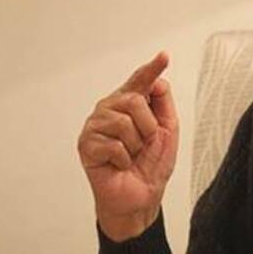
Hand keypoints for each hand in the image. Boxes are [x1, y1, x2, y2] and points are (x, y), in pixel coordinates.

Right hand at [78, 52, 179, 241]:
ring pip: (124, 122)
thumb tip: (157, 80)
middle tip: (144, 145)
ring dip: (135, 145)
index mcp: (130, 105)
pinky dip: (123, 159)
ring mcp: (95, 126)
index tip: (163, 56)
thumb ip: (162, 103)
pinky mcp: (86, 145)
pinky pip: (114, 144)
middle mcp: (110, 110)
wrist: (141, 198)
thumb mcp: (166, 131)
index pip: (140, 81)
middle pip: (134, 100)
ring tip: (131, 156)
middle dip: (148, 127)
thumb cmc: (151, 165)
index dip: (151, 68)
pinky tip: (119, 164)